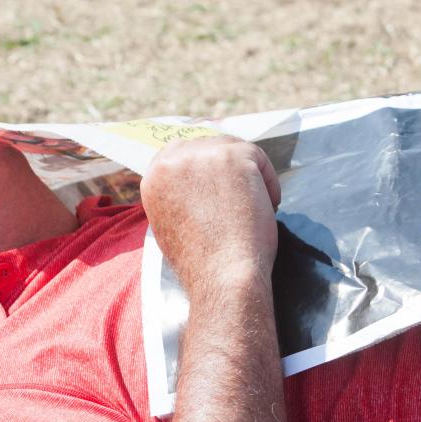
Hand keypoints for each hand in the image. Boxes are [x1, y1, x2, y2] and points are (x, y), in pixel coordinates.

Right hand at [140, 136, 280, 288]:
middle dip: (227, 168)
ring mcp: (201, 154)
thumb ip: (178, 197)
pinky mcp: (232, 155)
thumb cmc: (201, 263)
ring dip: (248, 178)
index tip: (220, 181)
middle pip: (207, 146)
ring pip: (234, 151)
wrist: (221, 275)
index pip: (177, 153)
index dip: (203, 166)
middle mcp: (171, 160)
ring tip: (254, 210)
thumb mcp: (172, 224)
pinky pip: (259, 159)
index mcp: (152, 178)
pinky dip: (268, 184)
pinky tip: (267, 208)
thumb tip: (200, 184)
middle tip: (243, 196)